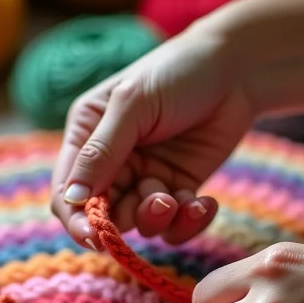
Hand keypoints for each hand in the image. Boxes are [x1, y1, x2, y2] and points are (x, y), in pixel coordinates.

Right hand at [51, 23, 254, 248]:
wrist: (237, 67)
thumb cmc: (177, 71)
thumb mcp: (133, 104)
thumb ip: (101, 151)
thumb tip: (72, 198)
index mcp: (86, 136)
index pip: (66, 191)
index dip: (76, 218)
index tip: (95, 235)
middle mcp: (112, 163)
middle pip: (102, 215)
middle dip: (125, 220)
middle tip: (156, 204)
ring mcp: (145, 178)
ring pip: (140, 223)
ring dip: (158, 218)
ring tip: (177, 198)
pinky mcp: (178, 189)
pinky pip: (174, 224)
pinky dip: (188, 222)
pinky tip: (204, 203)